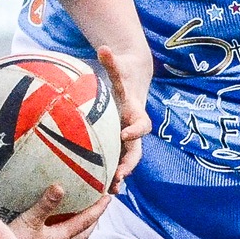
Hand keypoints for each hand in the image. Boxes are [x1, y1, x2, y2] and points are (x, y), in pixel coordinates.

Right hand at [9, 184, 106, 238]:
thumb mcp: (29, 222)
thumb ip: (44, 205)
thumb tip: (60, 187)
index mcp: (61, 237)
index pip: (86, 221)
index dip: (98, 209)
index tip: (108, 198)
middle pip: (84, 234)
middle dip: (94, 221)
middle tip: (100, 209)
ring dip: (80, 231)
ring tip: (81, 221)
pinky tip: (55, 237)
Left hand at [97, 45, 147, 190]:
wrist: (130, 89)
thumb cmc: (123, 80)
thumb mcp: (119, 71)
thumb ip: (112, 63)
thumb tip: (103, 47)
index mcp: (137, 115)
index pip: (142, 125)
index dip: (135, 130)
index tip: (125, 134)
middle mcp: (133, 131)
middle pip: (136, 152)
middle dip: (129, 164)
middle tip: (119, 175)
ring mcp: (126, 142)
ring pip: (126, 163)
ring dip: (120, 176)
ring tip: (109, 190)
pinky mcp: (116, 148)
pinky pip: (115, 164)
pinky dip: (109, 177)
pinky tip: (97, 191)